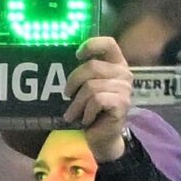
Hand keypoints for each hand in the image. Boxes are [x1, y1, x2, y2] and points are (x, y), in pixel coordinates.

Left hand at [64, 36, 133, 162]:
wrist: (102, 137)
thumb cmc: (90, 111)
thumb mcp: (84, 90)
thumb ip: (82, 76)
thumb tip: (55, 65)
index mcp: (116, 65)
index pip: (108, 44)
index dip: (92, 45)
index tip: (77, 55)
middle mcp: (123, 73)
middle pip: (91, 66)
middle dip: (72, 82)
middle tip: (67, 96)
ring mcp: (125, 88)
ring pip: (91, 87)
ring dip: (76, 104)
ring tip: (74, 114)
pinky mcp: (122, 103)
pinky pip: (96, 100)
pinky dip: (86, 112)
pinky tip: (86, 119)